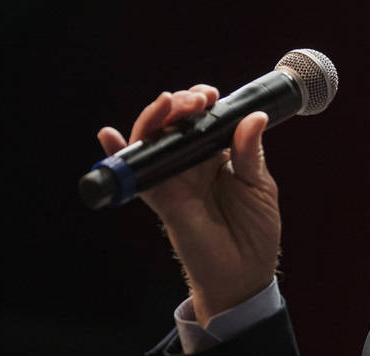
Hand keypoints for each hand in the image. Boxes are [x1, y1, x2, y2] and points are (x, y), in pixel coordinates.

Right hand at [97, 85, 280, 324]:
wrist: (244, 274)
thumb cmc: (256, 229)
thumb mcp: (259, 186)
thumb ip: (250, 153)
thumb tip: (254, 117)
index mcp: (219, 153)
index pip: (203, 118)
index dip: (202, 101)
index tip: (209, 95)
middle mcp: (193, 162)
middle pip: (175, 123)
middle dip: (181, 104)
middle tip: (196, 100)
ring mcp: (175, 179)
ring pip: (155, 141)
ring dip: (155, 118)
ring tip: (167, 104)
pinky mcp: (162, 199)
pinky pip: (138, 176)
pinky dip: (120, 155)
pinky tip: (109, 136)